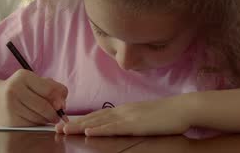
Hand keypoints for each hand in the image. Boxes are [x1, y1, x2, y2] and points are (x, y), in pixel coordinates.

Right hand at [0, 69, 67, 125]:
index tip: (62, 106)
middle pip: (44, 105)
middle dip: (55, 113)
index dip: (59, 100)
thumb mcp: (35, 82)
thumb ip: (53, 88)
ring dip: (47, 120)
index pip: (49, 89)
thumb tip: (62, 105)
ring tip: (48, 118)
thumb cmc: (22, 89)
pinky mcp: (9, 119)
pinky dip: (38, 124)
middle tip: (58, 116)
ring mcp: (10, 104)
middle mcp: (14, 89)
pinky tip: (37, 120)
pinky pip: (30, 124)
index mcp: (24, 76)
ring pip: (38, 116)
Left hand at [56, 95, 192, 135]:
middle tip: (56, 127)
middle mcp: (123, 111)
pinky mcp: (135, 123)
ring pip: (99, 121)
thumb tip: (121, 127)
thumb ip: (131, 121)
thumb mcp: (144, 118)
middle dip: (74, 123)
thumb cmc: (167, 116)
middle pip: (94, 117)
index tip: (66, 124)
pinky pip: (114, 127)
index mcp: (124, 110)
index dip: (81, 120)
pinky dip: (100, 129)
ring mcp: (128, 116)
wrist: (183, 109)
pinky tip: (89, 131)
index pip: (98, 115)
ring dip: (80, 126)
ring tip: (65, 130)